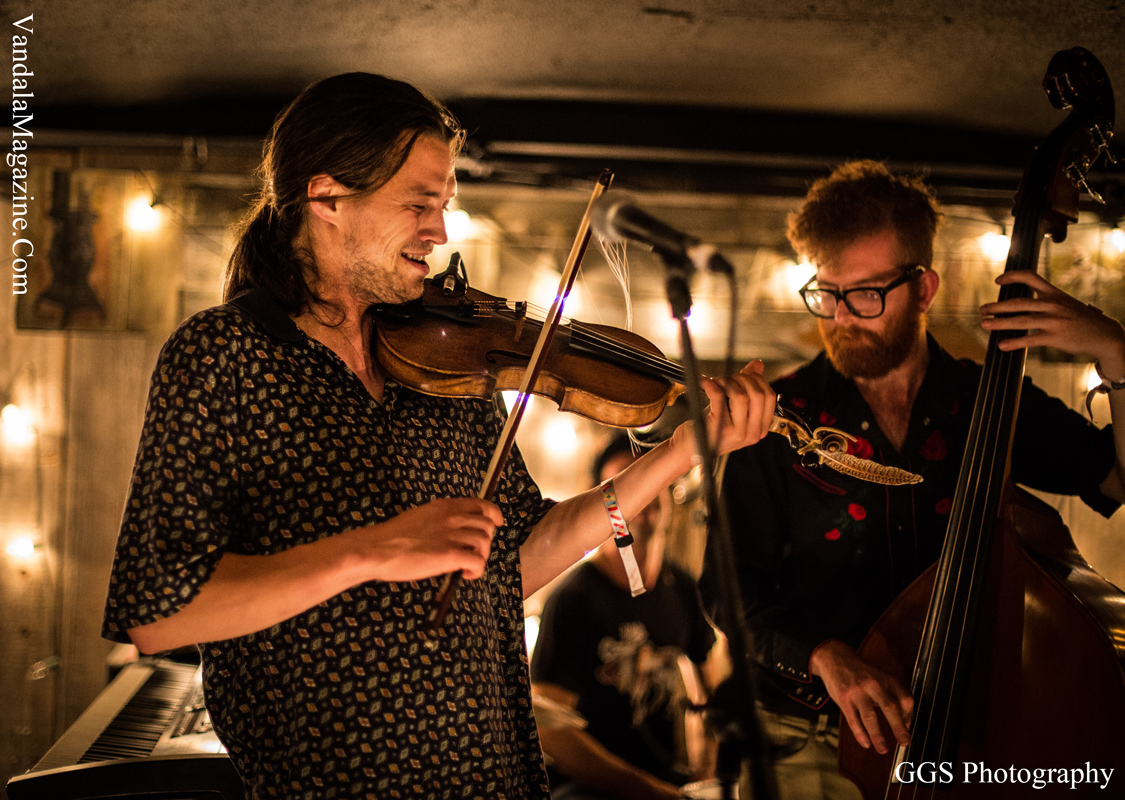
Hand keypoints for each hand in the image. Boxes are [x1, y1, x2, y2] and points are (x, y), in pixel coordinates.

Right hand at [359, 497, 502, 581]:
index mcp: (444, 506)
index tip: (497, 522)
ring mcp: (451, 535)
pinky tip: (465, 575)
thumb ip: (440, 520)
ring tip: (466, 566)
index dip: (494, 514)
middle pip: (487, 525)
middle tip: (473, 553)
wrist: (377, 549)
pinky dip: (476, 571)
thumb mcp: (421, 517)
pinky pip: (478, 561)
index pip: (481, 504)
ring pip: (484, 543)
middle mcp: (451, 517)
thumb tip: (454, 531)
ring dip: (480, 557)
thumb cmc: (392, 538)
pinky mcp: (449, 555)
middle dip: (485, 541)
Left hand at [672, 360, 776, 460]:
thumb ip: (747, 388)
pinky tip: (705, 383)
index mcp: (760, 428)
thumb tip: (758, 364)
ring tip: (716, 382)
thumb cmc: (710, 428)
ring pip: (741, 395)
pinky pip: (719, 397)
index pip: (770, 397)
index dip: (757, 380)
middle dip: (743, 378)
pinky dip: (711, 385)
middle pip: (758, 394)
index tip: (743, 374)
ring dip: (727, 382)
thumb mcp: (732, 410)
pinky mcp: (720, 427)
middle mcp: (752, 433)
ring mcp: (737, 432)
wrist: (688, 448)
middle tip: (727, 378)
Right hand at [810, 640, 912, 754]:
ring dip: (877, 735)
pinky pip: (853, 719)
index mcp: (886, 679)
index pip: (904, 699)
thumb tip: (904, 721)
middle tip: (904, 741)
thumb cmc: (860, 672)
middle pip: (890, 707)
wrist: (835, 658)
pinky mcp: (844, 698)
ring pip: (870, 716)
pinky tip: (866, 743)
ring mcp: (857, 691)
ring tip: (883, 749)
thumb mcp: (880, 677)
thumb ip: (892, 696)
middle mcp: (874, 684)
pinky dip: (860, 733)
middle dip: (898, 727)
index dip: (909, 716)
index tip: (907, 728)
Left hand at [981, 271, 1124, 375]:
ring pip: (1021, 320)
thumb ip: (1046, 301)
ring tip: (984, 324)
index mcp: (1054, 293)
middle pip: (1019, 302)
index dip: (1012, 276)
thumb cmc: (1081, 320)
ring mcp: (1054, 321)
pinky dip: (1014, 343)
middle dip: (997, 306)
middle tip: (982, 310)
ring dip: (1000, 323)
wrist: (1104, 335)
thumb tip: (1022, 304)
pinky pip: (1030, 340)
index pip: (1030, 277)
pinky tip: (1002, 345)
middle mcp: (1052, 304)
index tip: (997, 280)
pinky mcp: (1055, 337)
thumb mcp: (1065, 303)